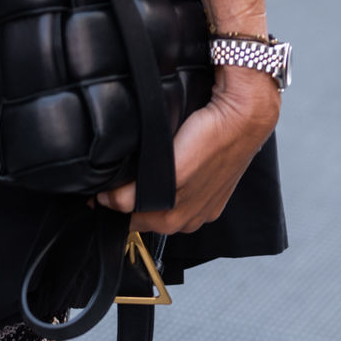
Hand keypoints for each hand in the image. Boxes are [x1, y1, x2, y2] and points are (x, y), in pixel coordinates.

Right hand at [96, 68, 280, 234]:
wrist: (242, 113)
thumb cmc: (223, 133)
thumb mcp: (200, 166)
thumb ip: (174, 181)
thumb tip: (145, 182)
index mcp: (200, 215)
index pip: (157, 225)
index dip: (132, 216)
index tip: (111, 203)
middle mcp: (192, 217)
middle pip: (143, 226)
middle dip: (120, 214)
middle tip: (98, 196)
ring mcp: (184, 203)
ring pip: (137, 217)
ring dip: (114, 205)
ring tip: (100, 189)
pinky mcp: (177, 180)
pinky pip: (133, 198)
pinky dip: (114, 194)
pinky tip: (106, 185)